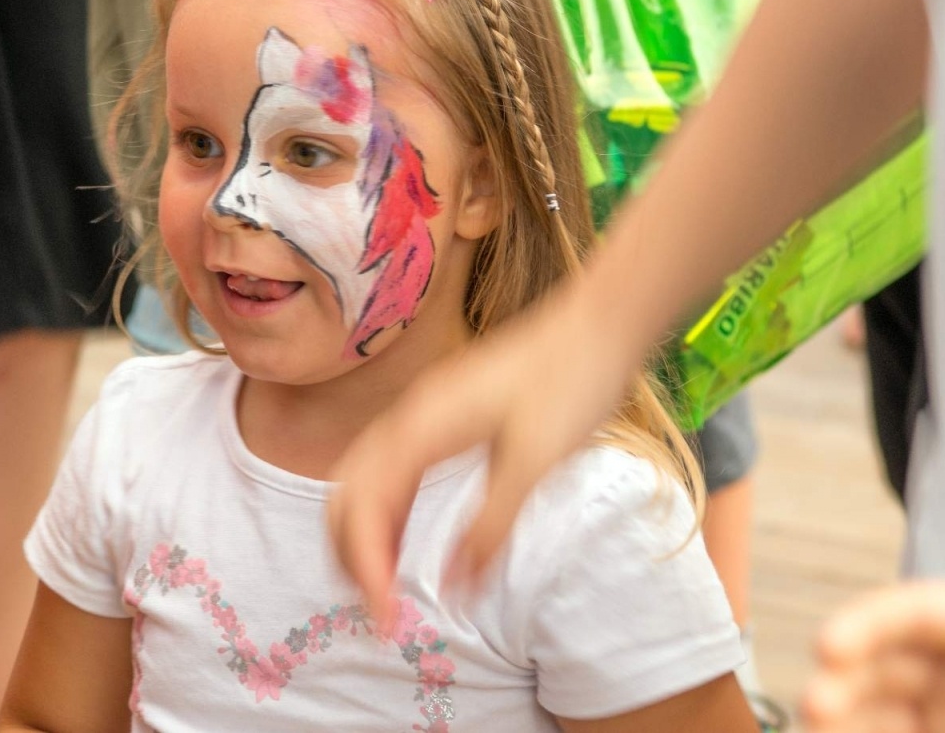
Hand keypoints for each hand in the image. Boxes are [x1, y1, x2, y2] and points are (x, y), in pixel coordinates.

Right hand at [327, 281, 638, 621]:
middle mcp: (409, 418)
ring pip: (363, 481)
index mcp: (422, 426)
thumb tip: (454, 590)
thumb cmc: (572, 383)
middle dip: (349, 554)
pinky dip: (385, 514)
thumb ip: (491, 528)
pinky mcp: (439, 418)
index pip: (366, 505)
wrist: (597, 326)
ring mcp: (420, 414)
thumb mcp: (536, 462)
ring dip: (362, 536)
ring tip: (382, 588)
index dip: (367, 566)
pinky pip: (390, 471)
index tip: (385, 618)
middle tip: (379, 612)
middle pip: (347, 492)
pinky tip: (403, 543)